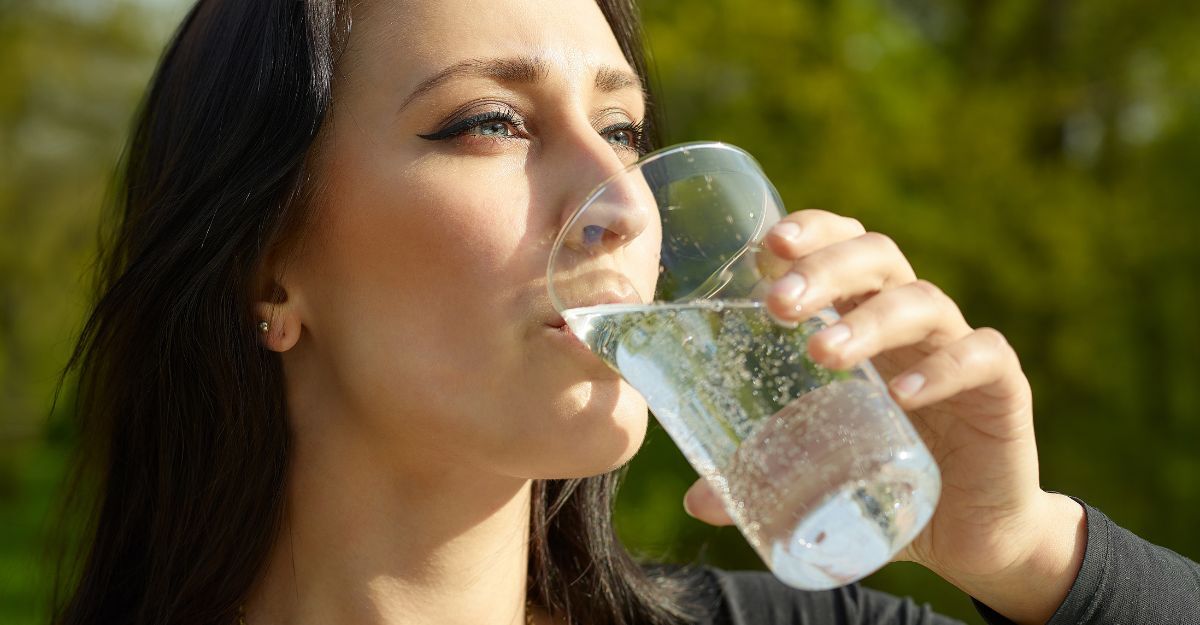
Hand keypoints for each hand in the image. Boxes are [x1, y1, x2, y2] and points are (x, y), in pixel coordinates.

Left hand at [681, 210, 1085, 623]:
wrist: (969, 534)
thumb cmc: (882, 481)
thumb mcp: (817, 472)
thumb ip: (761, 476)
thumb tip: (698, 501)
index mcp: (861, 318)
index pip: (839, 245)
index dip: (808, 232)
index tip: (765, 246)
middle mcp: (909, 322)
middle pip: (875, 257)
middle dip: (824, 268)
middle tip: (778, 305)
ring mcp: (957, 349)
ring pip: (921, 302)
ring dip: (868, 320)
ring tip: (822, 353)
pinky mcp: (1001, 389)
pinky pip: (982, 357)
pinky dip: (943, 368)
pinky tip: (902, 393)